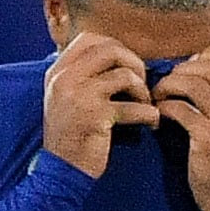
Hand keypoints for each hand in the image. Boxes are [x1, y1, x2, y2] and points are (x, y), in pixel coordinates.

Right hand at [40, 32, 153, 176]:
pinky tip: (152, 122)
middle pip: (110, 49)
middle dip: (135, 64)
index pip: (89, 39)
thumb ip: (82, 75)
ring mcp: (78, 96)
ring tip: (144, 105)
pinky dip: (149, 114)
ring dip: (142, 90)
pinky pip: (133, 106)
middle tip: (141, 84)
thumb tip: (118, 54)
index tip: (125, 65)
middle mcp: (64, 79)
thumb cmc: (70, 136)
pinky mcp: (95, 117)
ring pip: (125, 74)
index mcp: (57, 72)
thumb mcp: (64, 98)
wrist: (60, 172)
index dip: (115, 46)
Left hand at [153, 46, 209, 210]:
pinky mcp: (208, 139)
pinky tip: (159, 114)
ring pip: (194, 83)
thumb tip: (199, 64)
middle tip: (167, 82)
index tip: (191, 65)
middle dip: (182, 70)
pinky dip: (164, 106)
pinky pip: (180, 108)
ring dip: (169, 85)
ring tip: (159, 95)